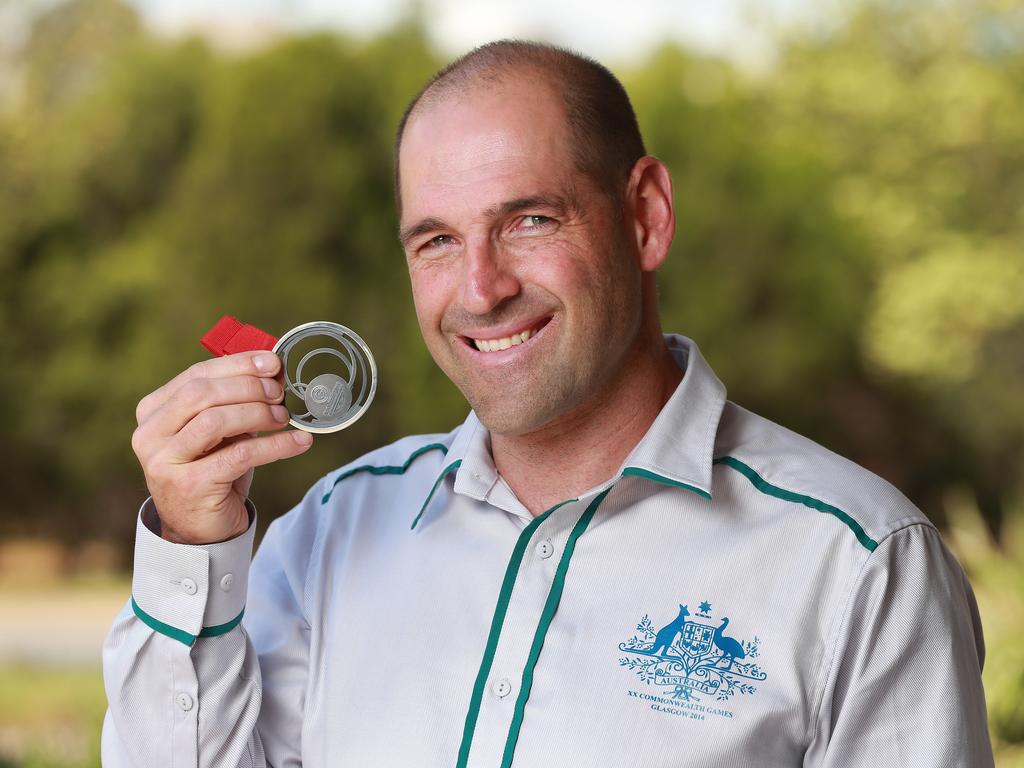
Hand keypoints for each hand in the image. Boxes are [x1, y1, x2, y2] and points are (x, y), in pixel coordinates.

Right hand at [131, 351, 313, 543]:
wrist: (199, 529)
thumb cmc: (212, 471)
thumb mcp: (217, 432)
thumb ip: (232, 402)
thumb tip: (272, 371)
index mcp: (153, 412)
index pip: (196, 375)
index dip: (237, 365)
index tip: (272, 363)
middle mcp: (151, 435)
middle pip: (202, 394)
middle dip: (248, 388)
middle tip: (280, 394)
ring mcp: (165, 462)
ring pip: (216, 421)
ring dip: (259, 414)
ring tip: (285, 418)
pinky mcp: (190, 486)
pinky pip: (240, 455)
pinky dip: (275, 445)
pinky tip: (299, 442)